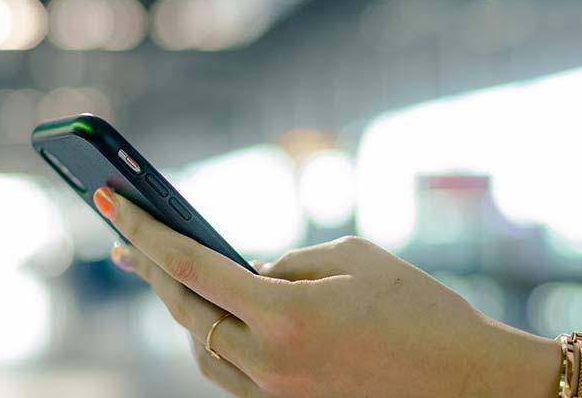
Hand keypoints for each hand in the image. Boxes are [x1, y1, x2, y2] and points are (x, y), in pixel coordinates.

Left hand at [93, 187, 558, 396]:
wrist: (472, 384)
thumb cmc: (423, 312)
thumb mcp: (354, 260)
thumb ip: (287, 263)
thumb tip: (248, 272)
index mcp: (283, 316)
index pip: (190, 266)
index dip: (143, 230)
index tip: (109, 202)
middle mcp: (269, 362)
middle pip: (185, 311)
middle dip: (152, 270)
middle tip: (125, 240)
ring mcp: (277, 394)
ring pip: (202, 351)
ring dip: (183, 310)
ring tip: (167, 274)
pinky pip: (231, 374)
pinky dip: (216, 340)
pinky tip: (217, 316)